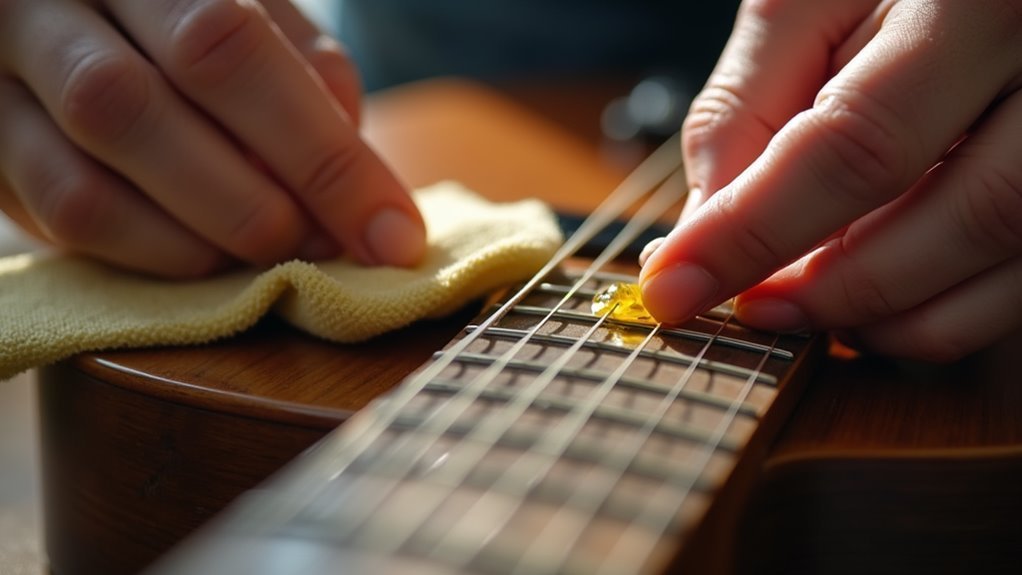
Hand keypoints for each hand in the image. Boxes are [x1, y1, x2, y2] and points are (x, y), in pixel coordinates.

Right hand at [0, 0, 424, 277]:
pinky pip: (57, 218)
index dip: (322, 157)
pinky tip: (205, 255)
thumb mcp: (258, 16)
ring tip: (271, 252)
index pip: (230, 50)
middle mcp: (49, 5)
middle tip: (325, 247)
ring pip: (85, 178)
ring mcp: (2, 75)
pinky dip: (150, 253)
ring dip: (200, 238)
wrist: (75, 9)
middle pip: (141, 111)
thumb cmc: (191, 16)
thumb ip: (307, 79)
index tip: (394, 235)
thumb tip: (356, 188)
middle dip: (256, 205)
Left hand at [639, 0, 1021, 360]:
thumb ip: (747, 109)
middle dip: (830, 286)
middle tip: (747, 308)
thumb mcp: (805, 4)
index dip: (755, 230)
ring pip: (1007, 264)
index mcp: (984, 0)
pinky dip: (940, 313)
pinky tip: (872, 298)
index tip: (674, 287)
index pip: (859, 142)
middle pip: (960, 215)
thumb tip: (699, 233)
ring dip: (888, 311)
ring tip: (801, 301)